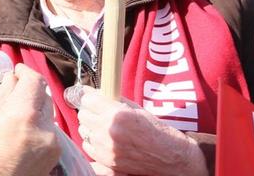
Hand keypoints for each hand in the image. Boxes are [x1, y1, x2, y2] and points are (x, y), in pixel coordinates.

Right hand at [0, 64, 60, 175]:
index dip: (25, 71)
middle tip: (14, 92)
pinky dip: (38, 124)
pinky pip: (49, 128)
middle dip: (30, 90)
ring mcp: (53, 140)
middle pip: (43, 94)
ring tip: (16, 117)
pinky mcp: (56, 152)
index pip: (35, 80)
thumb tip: (12, 77)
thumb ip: (2, 93)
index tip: (17, 71)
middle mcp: (44, 125)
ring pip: (47, 112)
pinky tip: (22, 133)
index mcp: (22, 113)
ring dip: (34, 107)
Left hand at [77, 86, 206, 175]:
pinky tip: (105, 141)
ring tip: (105, 128)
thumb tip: (93, 91)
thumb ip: (113, 100)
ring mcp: (106, 149)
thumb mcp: (137, 109)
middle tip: (100, 112)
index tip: (93, 98)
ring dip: (91, 127)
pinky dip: (93, 143)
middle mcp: (108, 132)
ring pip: (83, 131)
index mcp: (117, 115)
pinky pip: (88, 147)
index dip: (90, 97)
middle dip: (90, 111)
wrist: (171, 157)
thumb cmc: (156, 131)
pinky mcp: (106, 162)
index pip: (87, 100)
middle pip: (83, 115)